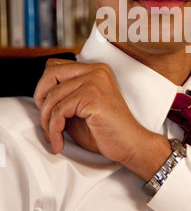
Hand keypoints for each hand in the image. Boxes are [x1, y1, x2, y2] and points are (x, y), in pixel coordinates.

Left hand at [34, 59, 170, 180]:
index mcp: (95, 70)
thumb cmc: (107, 131)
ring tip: (54, 137)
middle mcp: (95, 71)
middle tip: (45, 121)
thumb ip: (65, 97)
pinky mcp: (92, 96)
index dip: (45, 87)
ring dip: (47, 121)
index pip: (56, 66)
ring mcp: (95, 81)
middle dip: (40, 99)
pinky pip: (59, 111)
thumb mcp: (81, 109)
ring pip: (52, 96)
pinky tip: (59, 141)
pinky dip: (54, 129)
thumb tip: (40, 97)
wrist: (130, 144)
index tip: (46, 108)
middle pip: (50, 74)